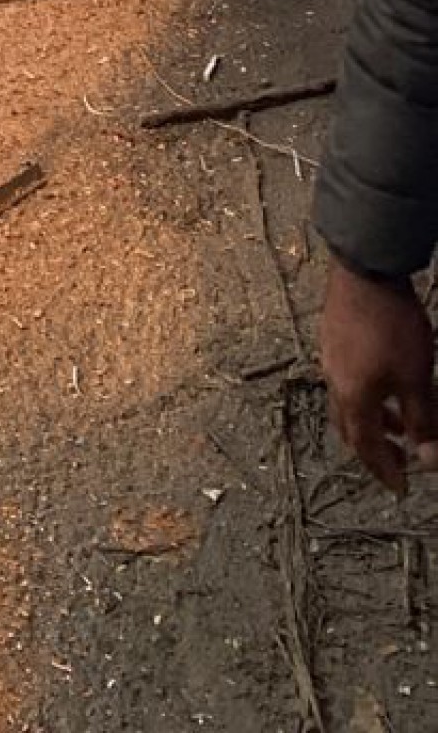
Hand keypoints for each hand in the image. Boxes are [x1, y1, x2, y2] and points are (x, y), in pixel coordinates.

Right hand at [321, 257, 437, 491]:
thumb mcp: (416, 378)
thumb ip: (421, 420)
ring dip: (371, 420)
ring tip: (398, 421)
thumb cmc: (393, 327)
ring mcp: (329, 358)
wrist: (365, 269)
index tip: (401, 488)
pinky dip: (364, 395)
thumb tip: (428, 459)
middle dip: (374, 450)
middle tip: (398, 459)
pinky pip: (345, 380)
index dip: (385, 471)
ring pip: (347, 403)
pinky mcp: (332, 337)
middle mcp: (334, 383)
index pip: (368, 448)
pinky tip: (382, 381)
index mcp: (353, 399)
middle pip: (350, 430)